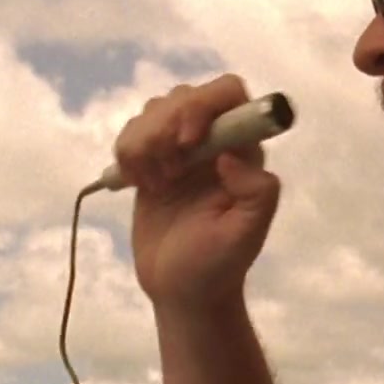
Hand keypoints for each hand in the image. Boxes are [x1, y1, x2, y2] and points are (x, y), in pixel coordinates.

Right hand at [113, 74, 282, 308]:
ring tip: (155, 184)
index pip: (228, 93)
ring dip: (144, 143)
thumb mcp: (247, 234)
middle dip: (165, 127)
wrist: (181, 290)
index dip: (203, 105)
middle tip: (168, 173)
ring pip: (153, 111)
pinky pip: (131, 133)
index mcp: (243, 149)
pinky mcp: (151, 161)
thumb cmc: (218, 265)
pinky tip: (138, 184)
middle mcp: (213, 140)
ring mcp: (179, 149)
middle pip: (184, 95)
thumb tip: (231, 156)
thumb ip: (257, 192)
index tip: (187, 141)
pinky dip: (127, 154)